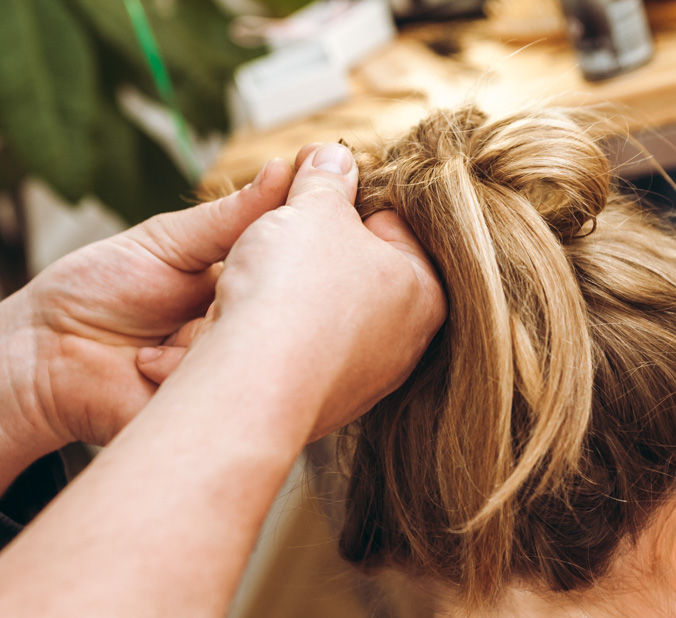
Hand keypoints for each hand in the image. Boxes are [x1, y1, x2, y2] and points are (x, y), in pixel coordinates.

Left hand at [0, 159, 295, 500]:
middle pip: (284, 310)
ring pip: (254, 351)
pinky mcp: (211, 413)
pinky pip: (222, 393)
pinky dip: (183, 372)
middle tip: (211, 291)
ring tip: (155, 340)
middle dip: (247, 293)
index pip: (292, 262)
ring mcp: (231, 373)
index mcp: (243, 282)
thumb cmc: (96, 290)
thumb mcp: (166, 241)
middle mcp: (247, 329)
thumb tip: (284, 170)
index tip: (305, 222)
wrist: (42, 356)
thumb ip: (227, 217)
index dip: (298, 246)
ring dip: (205, 337)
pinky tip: (147, 363)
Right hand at [137, 142, 445, 440]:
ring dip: (295, 291)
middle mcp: (406, 343)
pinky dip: (280, 335)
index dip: (346, 198)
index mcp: (424, 289)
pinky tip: (255, 324)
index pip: (391, 222)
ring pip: (327, 313)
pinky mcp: (324, 404)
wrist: (251, 383)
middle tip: (282, 230)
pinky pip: (303, 352)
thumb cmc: (294, 291)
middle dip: (319, 245)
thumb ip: (326, 179)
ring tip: (261, 277)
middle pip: (358, 270)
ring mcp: (366, 380)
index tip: (314, 188)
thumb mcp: (314, 209)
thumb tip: (334, 156)